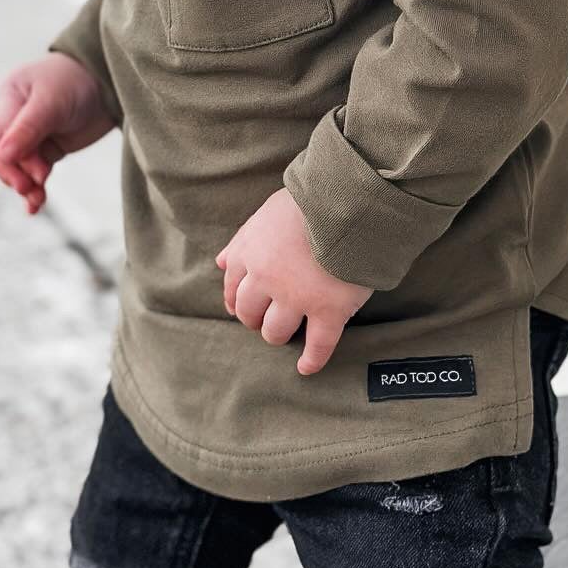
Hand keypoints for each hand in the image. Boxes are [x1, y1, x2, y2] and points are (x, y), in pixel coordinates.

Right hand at [0, 52, 116, 214]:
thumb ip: (28, 127)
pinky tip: (35, 206)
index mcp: (9, 98)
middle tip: (33, 188)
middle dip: (17, 175)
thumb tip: (2, 155)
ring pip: (19, 167)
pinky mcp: (48, 148)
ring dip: (26, 185)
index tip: (23, 180)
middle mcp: (15, 117)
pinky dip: (35, 188)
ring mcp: (31, 134)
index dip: (5, 162)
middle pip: (4, 155)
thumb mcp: (52, 102)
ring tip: (37, 201)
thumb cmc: (77, 81)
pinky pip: (35, 172)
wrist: (110, 81)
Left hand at [216, 188, 372, 374]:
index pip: (234, 288)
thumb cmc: (309, 201)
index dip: (239, 300)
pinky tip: (306, 367)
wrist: (347, 200)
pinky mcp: (328, 310)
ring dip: (277, 335)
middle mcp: (266, 279)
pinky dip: (312, 360)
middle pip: (250, 313)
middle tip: (267, 319)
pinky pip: (318, 346)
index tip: (244, 308)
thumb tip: (221, 263)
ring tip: (288, 334)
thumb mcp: (267, 212)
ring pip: (276, 332)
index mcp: (250, 254)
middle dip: (255, 319)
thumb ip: (243, 239)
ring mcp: (296, 298)